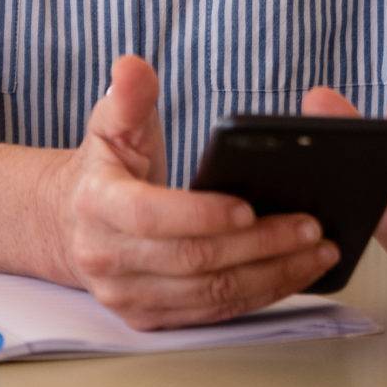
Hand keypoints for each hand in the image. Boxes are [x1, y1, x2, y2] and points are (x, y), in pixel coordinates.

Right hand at [44, 55, 337, 330]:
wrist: (68, 226)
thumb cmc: (104, 169)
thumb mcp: (111, 125)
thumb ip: (128, 97)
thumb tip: (132, 66)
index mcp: (96, 205)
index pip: (151, 217)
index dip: (201, 214)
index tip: (250, 206)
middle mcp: (107, 260)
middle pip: (193, 261)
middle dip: (258, 246)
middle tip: (310, 225)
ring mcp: (128, 297)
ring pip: (210, 295)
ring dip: (271, 276)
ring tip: (318, 251)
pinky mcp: (150, 319)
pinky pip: (214, 314)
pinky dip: (260, 296)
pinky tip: (295, 274)